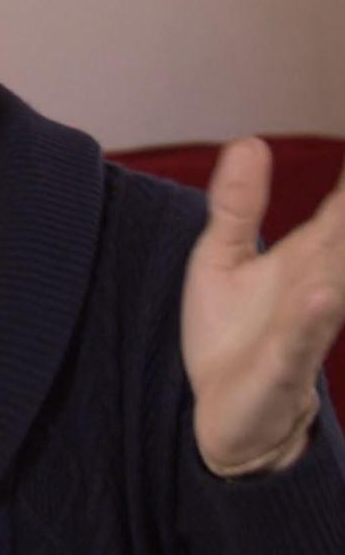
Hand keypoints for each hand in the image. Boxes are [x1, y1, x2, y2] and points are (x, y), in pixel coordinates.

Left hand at [182, 138, 344, 475]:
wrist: (223, 414)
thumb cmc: (231, 333)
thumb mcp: (221, 257)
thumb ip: (238, 204)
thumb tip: (249, 140)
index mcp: (311, 254)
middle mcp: (323, 284)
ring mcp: (308, 325)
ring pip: (342, 285)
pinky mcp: (283, 365)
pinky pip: (303, 340)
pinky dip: (314, 318)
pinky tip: (322, 294)